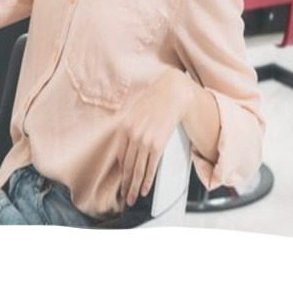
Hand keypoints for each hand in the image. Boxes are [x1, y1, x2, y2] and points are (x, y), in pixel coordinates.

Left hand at [116, 68, 194, 207]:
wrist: (172, 94)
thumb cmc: (155, 102)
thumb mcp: (136, 114)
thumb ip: (130, 130)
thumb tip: (128, 149)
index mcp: (125, 128)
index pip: (121, 157)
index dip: (121, 172)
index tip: (122, 181)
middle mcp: (133, 136)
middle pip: (128, 167)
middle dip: (126, 185)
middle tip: (125, 197)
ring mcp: (145, 141)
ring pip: (138, 171)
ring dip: (135, 187)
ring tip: (132, 198)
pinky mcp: (158, 145)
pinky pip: (151, 168)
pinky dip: (147, 181)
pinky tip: (145, 189)